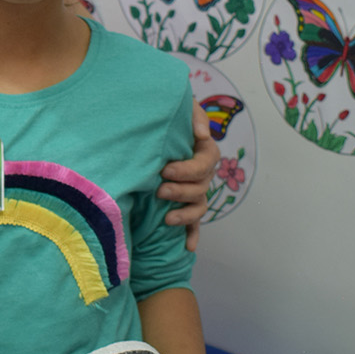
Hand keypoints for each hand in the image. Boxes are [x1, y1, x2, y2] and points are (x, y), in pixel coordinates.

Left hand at [159, 99, 218, 250]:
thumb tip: (202, 135)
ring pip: (198, 206)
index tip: (165, 169)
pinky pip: (193, 222)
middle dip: (181, 191)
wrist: (149, 124)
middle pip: (200, 187)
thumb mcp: (181, 107)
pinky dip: (192, 234)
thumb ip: (194, 115)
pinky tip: (188, 247)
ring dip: (185, 214)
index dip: (187, 169)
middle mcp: (202, 172)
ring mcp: (194, 189)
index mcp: (204, 150)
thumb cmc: (166, 113)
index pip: (205, 163)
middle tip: (160, 190)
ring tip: (167, 218)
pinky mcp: (184, 202)